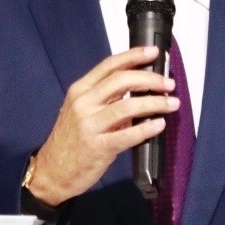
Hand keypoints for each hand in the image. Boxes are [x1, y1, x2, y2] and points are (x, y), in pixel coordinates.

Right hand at [27, 47, 178, 206]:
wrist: (52, 172)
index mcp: (80, 90)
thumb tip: (140, 87)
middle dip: (150, 79)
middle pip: (121, 81)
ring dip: (154, 103)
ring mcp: (89, 125)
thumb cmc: (71, 140)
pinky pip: (127, 135)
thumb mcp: (82, 111)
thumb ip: (107, 98)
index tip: (153, 52)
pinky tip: (159, 124)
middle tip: (168, 84)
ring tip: (171, 103)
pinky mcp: (97, 147)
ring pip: (127, 106)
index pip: (109, 66)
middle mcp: (83, 103)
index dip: (133, 56)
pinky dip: (146, 128)